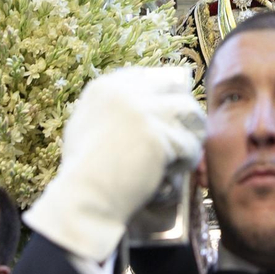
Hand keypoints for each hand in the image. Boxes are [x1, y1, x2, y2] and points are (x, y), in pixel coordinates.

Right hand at [25, 67, 204, 263]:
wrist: (86, 196)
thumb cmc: (82, 171)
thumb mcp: (84, 127)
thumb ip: (107, 110)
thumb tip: (135, 104)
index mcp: (104, 88)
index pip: (147, 77)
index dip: (162, 94)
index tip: (167, 112)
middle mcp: (125, 93)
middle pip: (173, 89)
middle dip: (183, 110)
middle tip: (184, 132)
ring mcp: (144, 113)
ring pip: (189, 112)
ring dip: (192, 132)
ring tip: (185, 152)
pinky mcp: (159, 136)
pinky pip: (189, 144)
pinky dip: (188, 160)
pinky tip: (178, 170)